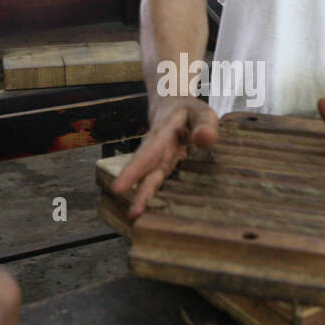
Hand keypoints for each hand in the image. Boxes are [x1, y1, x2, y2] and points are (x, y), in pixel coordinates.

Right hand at [111, 97, 218, 217]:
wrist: (174, 106)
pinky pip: (160, 184)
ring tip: (137, 219)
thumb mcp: (200, 111)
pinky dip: (156, 198)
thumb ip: (204, 123)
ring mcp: (162, 162)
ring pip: (151, 182)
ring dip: (145, 199)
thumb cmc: (189, 111)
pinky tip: (154, 216)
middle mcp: (158, 151)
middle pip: (146, 173)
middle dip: (140, 193)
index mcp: (162, 135)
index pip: (148, 153)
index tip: (119, 187)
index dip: (134, 170)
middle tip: (132, 215)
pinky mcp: (167, 169)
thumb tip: (205, 139)